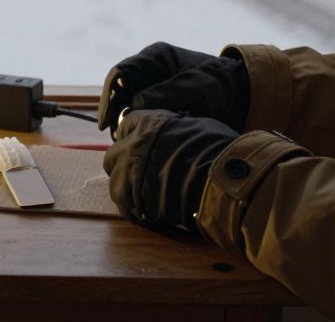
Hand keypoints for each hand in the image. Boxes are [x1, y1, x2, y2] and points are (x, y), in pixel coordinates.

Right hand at [97, 42, 250, 135]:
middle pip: (118, 90)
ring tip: (123, 141)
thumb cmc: (223, 83)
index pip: (121, 73)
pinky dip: (134, 126)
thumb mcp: (202, 83)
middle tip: (114, 136)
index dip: (110, 96)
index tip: (106, 120)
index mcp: (155, 56)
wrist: (240, 94)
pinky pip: (137, 115)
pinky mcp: (154, 103)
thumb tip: (138, 103)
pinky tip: (135, 140)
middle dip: (113, 112)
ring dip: (122, 121)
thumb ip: (172, 91)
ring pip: (124, 104)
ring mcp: (149, 86)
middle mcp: (147, 69)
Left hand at [103, 109, 237, 232]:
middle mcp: (131, 146)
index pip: (127, 124)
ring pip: (115, 182)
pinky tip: (151, 210)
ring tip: (147, 194)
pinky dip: (136, 208)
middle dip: (125, 162)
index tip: (141, 143)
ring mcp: (127, 175)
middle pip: (114, 154)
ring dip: (128, 187)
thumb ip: (178, 128)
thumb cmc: (217, 150)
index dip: (134, 134)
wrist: (220, 183)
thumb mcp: (200, 126)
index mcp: (147, 124)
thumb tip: (178, 132)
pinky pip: (125, 206)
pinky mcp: (130, 201)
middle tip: (141, 170)